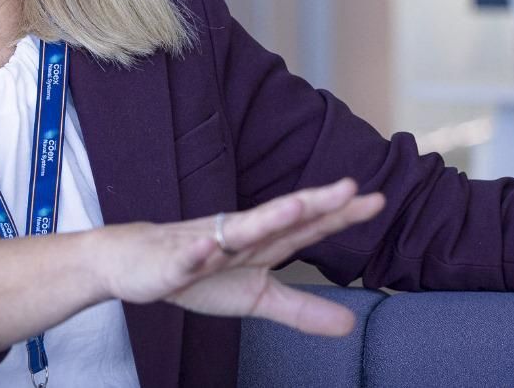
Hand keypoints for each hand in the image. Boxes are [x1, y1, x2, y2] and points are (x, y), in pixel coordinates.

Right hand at [91, 178, 385, 335]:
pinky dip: (197, 252)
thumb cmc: (201, 274)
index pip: (307, 226)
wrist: (135, 263)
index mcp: (262, 242)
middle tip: (350, 188)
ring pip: (240, 230)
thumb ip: (302, 308)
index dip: (341, 215)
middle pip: (282, 217)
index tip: (378, 200)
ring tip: (298, 205)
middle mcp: (240, 235)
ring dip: (267, 217)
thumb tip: (350, 326)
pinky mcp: (174, 261)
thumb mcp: (257, 297)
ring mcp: (207, 245)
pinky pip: (187, 258)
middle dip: (315, 203)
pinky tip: (209, 247)